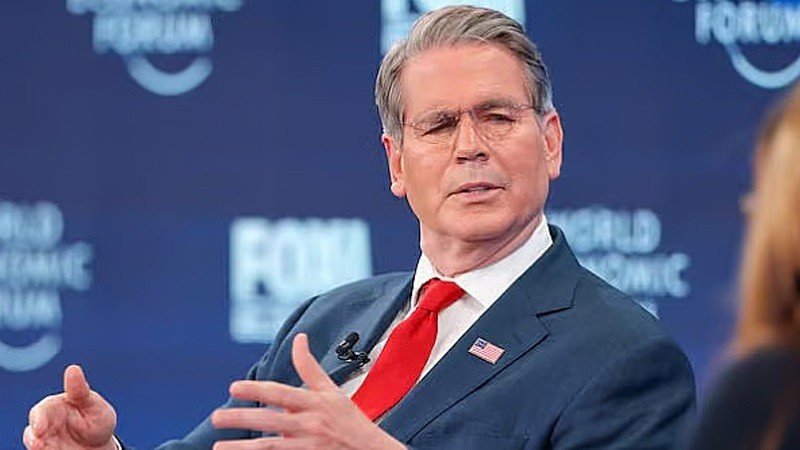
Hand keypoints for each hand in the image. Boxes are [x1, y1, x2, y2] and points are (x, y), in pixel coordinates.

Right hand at [24, 365, 117, 449]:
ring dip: (37, 444)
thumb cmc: (97, 419)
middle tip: (39, 440)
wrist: (101, 445)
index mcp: (56, 406)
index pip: (43, 409)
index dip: (39, 419)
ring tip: (42, 447)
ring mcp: (46, 439)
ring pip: (34, 442)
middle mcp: (46, 423)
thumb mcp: (93, 404)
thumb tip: (73, 368)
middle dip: (35, 434)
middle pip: (34, 428)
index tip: (40, 428)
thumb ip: (80, 390)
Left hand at [211, 333, 405, 449]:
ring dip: (243, 448)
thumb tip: (299, 338)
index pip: (281, 394)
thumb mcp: (331, 391)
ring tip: (219, 447)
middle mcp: (310, 425)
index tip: (233, 388)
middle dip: (241, 419)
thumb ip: (310, 367)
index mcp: (315, 403)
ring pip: (270, 447)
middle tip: (216, 417)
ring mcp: (307, 447)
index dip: (256, 391)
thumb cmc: (350, 421)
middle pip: (270, 421)